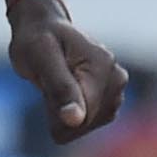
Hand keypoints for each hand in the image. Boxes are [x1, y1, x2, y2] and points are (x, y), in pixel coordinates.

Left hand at [9, 0, 125, 142]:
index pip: (82, 117)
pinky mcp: (111, 103)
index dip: (55, 111)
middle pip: (83, 124)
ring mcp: (117, 92)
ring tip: (57, 84)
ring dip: (62, 111)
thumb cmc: (38, 40)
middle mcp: (117, 80)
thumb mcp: (42, 59)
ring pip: (83, 126)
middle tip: (50, 80)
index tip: (45, 85)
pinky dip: (69, 113)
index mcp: (103, 66)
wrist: (45, 30)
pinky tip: (63, 92)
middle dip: (59, 109)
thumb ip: (61, 88)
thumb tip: (76, 120)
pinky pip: (84, 124)